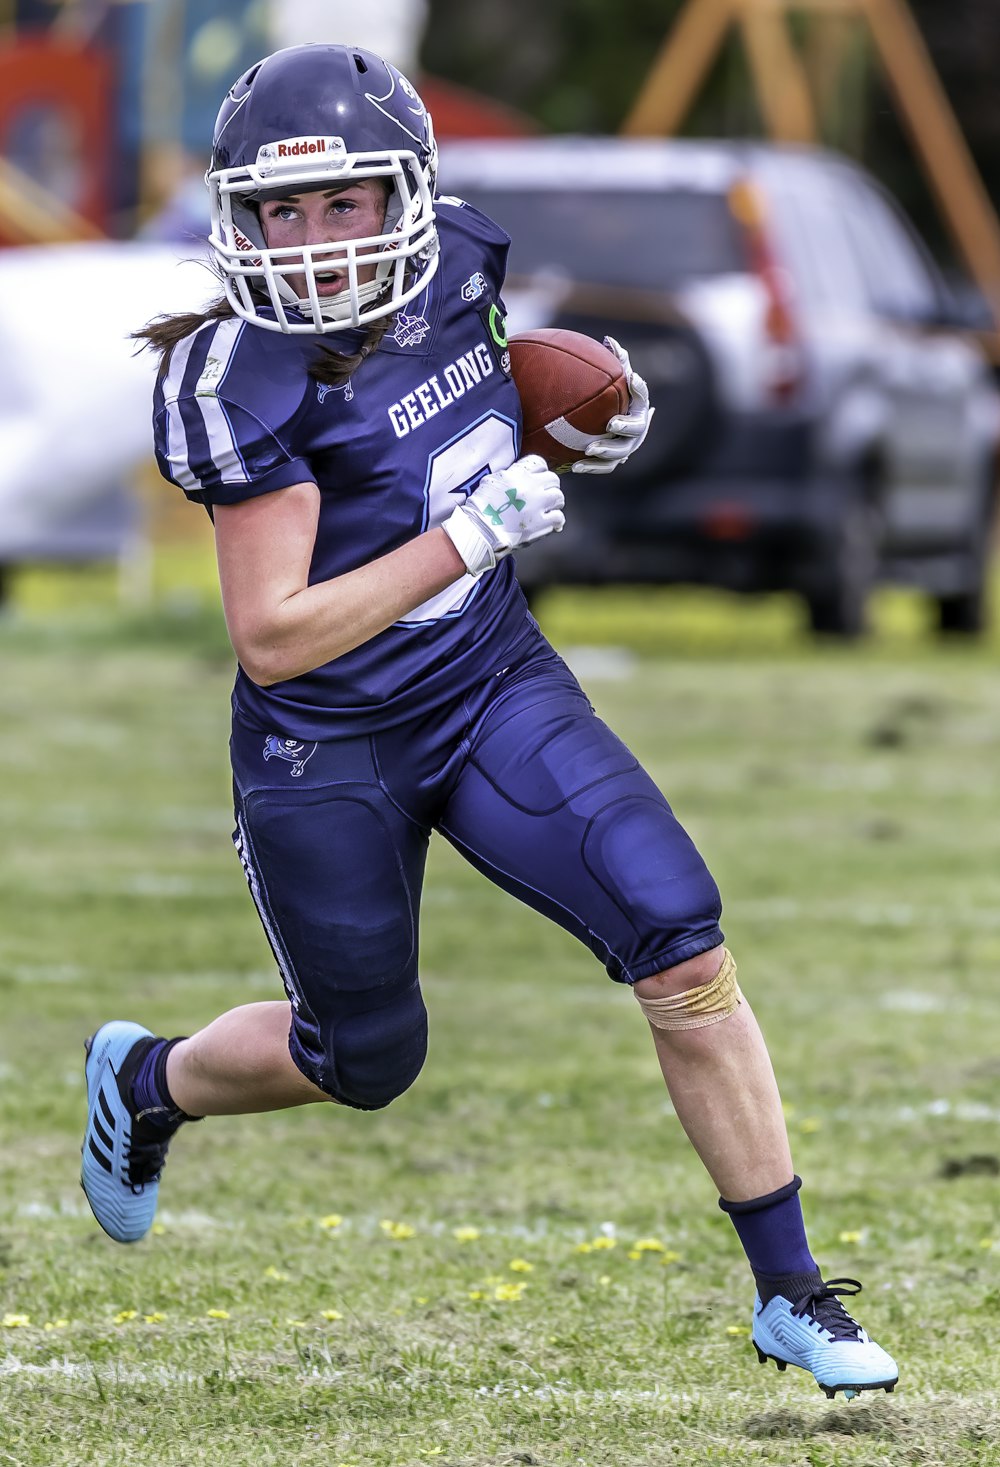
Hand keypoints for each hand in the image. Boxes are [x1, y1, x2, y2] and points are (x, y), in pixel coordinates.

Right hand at [443, 454, 564, 577]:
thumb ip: (508, 475)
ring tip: (548, 509)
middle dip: (549, 487)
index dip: (540, 471)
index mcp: (517, 475)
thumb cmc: (481, 509)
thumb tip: (517, 475)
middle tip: (544, 496)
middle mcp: (530, 487)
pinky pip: (559, 517)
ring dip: (555, 503)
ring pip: (559, 497)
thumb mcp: (491, 482)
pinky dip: (557, 520)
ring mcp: (537, 505)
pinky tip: (551, 523)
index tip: (539, 478)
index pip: (539, 463)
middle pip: (553, 480)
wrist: (480, 530)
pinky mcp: (541, 523)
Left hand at [572, 335, 654, 474]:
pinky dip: (592, 468)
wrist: (605, 427)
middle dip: (625, 426)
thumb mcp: (614, 381)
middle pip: (636, 430)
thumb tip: (608, 339)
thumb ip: (615, 362)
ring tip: (589, 448)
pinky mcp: (612, 462)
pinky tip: (575, 467)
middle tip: (610, 423)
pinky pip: (604, 468)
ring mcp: (626, 448)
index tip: (631, 378)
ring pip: (620, 453)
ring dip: (606, 451)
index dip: (639, 389)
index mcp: (638, 408)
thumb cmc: (610, 399)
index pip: (642, 397)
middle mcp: (636, 430)